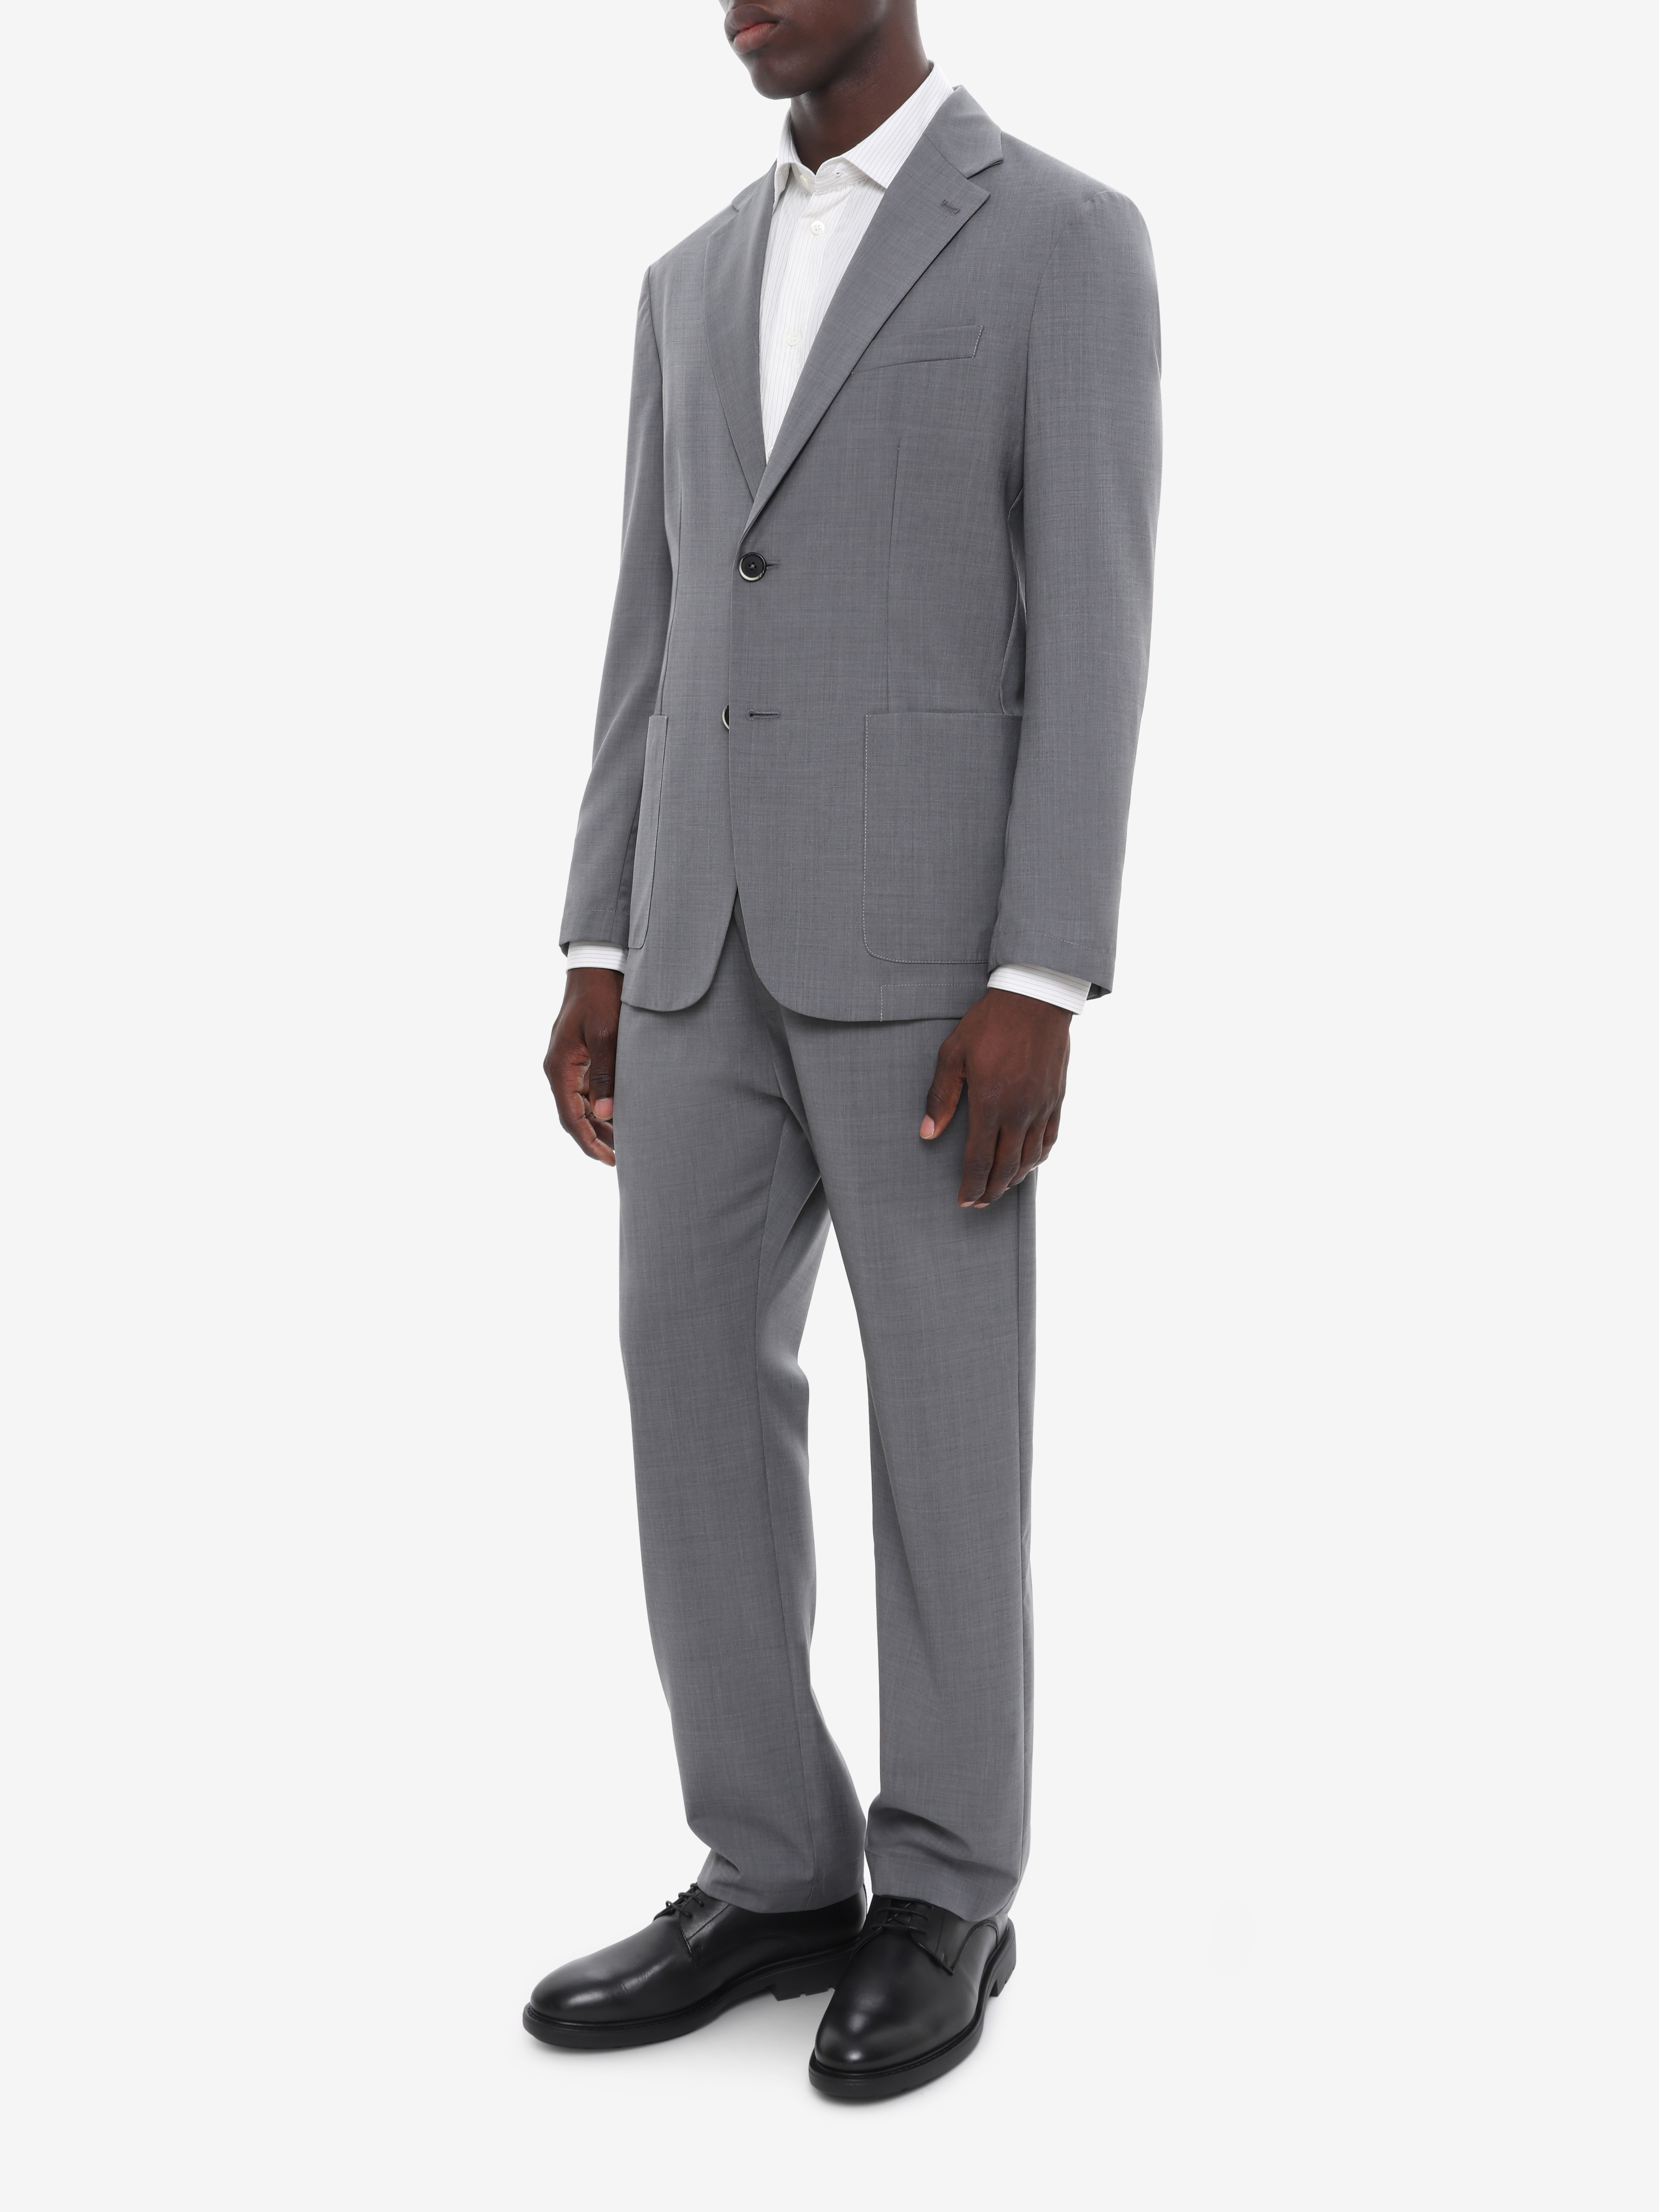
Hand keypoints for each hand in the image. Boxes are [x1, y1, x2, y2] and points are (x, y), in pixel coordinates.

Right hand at [545, 967, 622, 1165]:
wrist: (597, 968)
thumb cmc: (601, 998)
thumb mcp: (606, 1036)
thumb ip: (606, 1075)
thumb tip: (606, 1115)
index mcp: (559, 1067)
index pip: (570, 1117)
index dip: (588, 1142)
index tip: (608, 1161)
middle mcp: (560, 1070)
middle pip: (575, 1115)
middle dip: (597, 1138)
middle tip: (623, 1158)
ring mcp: (569, 1065)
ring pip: (582, 1105)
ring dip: (601, 1123)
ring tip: (627, 1142)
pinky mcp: (581, 1059)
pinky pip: (589, 1091)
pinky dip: (603, 1105)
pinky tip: (623, 1114)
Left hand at [921, 990, 1071, 1206]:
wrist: (1034, 999)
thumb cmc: (989, 1023)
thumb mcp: (953, 1054)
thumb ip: (940, 1096)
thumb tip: (927, 1132)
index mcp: (991, 1103)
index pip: (980, 1159)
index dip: (971, 1185)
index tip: (963, 1200)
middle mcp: (1019, 1112)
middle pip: (1006, 1167)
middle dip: (991, 1191)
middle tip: (978, 1203)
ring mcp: (1041, 1107)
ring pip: (1030, 1158)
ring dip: (1014, 1179)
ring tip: (1000, 1189)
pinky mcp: (1056, 1098)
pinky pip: (1050, 1139)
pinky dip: (1038, 1158)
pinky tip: (1028, 1163)